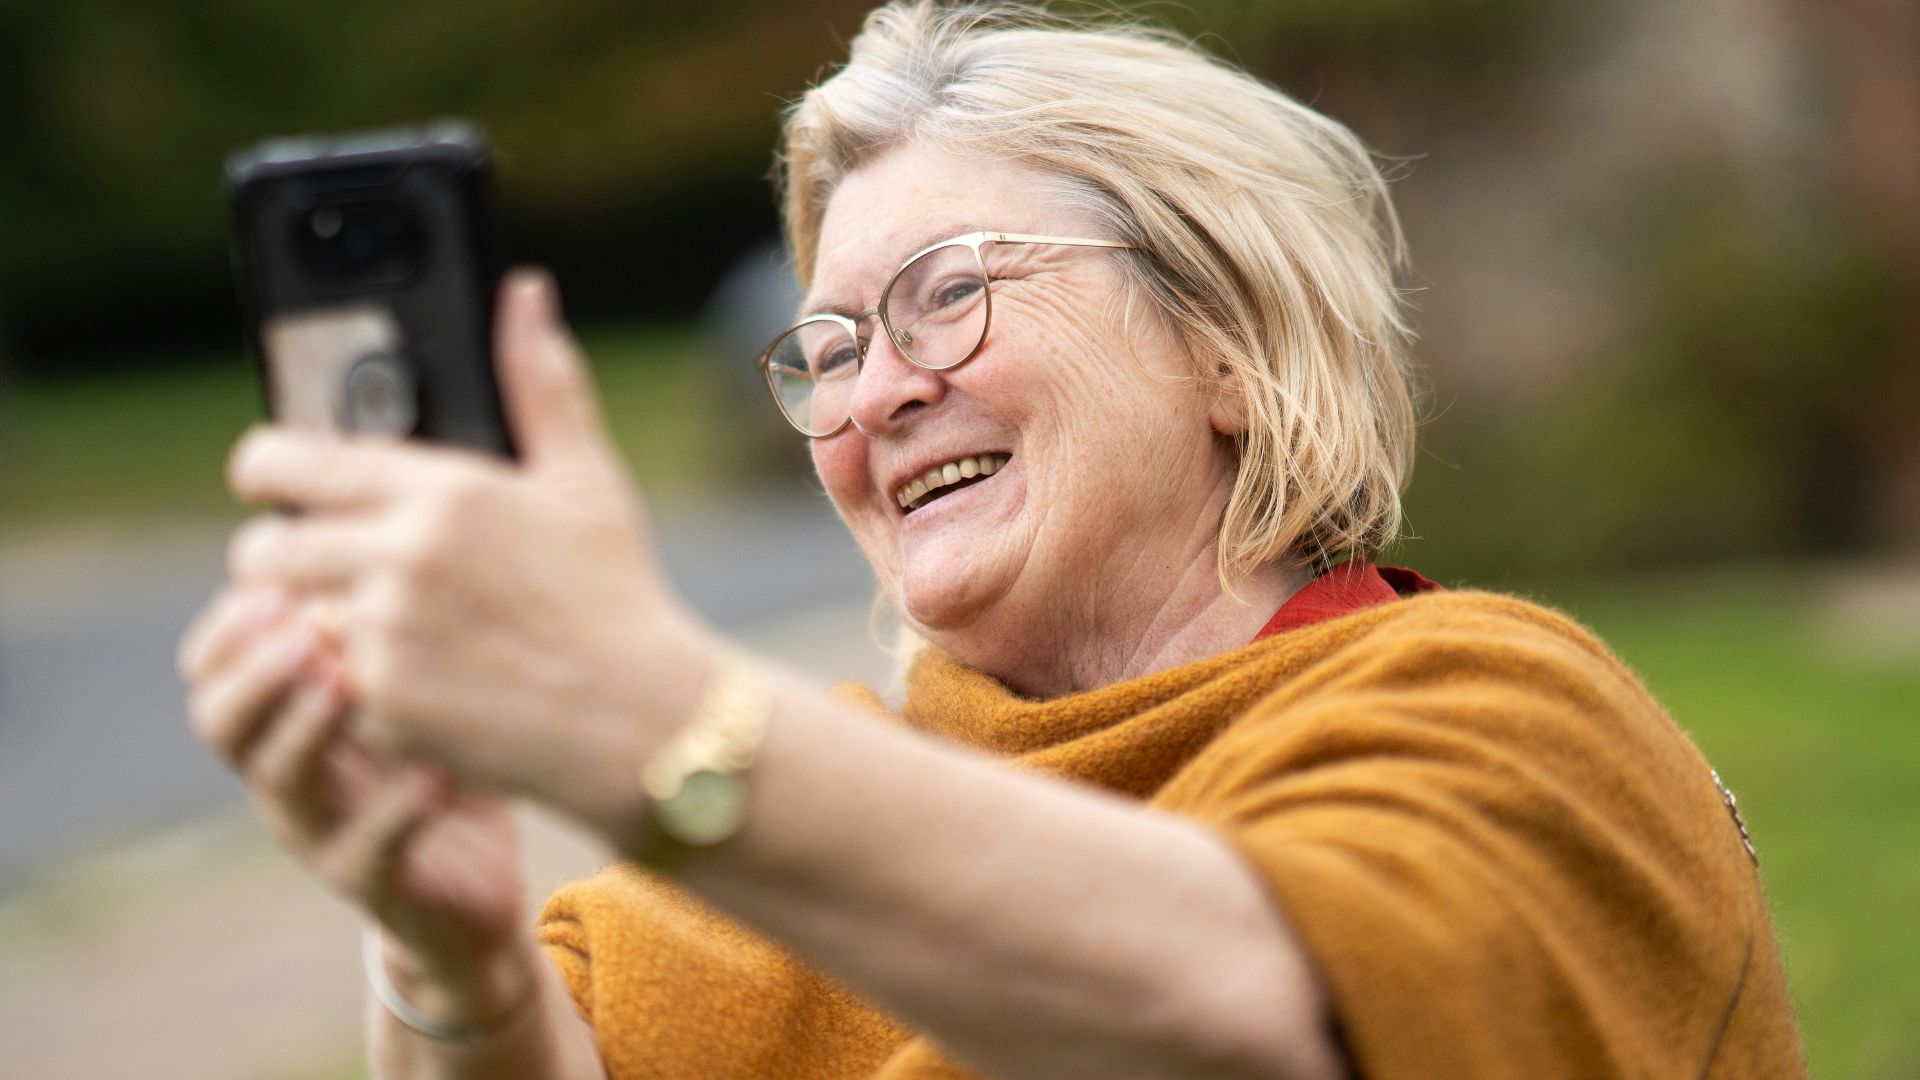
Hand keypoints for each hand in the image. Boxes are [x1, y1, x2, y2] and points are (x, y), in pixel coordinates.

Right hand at [177, 586, 532, 1022]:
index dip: (232, 622)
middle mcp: (289, 773)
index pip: (217, 663)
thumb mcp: (418, 681)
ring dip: (308, 726)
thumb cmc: (445, 761)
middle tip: (296, 624)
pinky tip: (434, 774)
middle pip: (223, 720)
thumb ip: (394, 612)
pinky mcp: (372, 885)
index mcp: (287, 716)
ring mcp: (321, 832)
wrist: (475, 889)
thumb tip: (393, 500)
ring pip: (282, 782)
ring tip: (346, 681)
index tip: (270, 572)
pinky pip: (364, 850)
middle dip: (253, 668)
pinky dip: (396, 809)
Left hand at [221, 270, 711, 842]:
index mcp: (443, 491)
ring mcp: (386, 637)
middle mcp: (401, 558)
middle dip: (283, 559)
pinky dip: (360, 689)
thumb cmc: (616, 594)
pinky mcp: (382, 706)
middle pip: (262, 550)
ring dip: (321, 625)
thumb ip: (540, 383)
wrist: (644, 720)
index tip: (271, 479)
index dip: (263, 469)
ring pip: (292, 623)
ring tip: (385, 628)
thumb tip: (526, 292)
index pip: (283, 461)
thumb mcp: (586, 481)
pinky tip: (421, 684)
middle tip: (329, 567)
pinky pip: (328, 687)